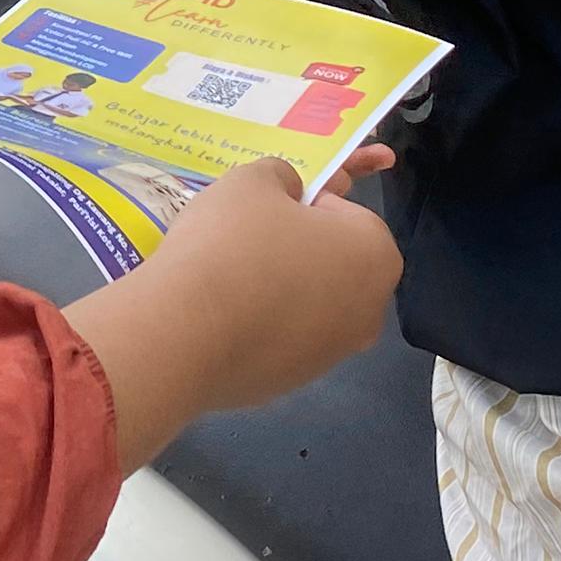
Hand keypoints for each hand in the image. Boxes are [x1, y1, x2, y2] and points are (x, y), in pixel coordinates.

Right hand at [68, 149, 401, 469]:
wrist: (184, 332)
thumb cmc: (231, 244)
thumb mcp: (253, 181)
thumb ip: (281, 176)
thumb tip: (288, 192)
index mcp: (376, 254)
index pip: (346, 214)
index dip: (304, 205)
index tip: (264, 210)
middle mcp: (370, 310)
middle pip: (333, 264)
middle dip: (298, 251)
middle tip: (245, 241)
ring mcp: (334, 355)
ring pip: (308, 306)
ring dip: (279, 291)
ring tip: (225, 279)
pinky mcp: (294, 384)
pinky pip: (281, 342)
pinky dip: (259, 328)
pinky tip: (220, 318)